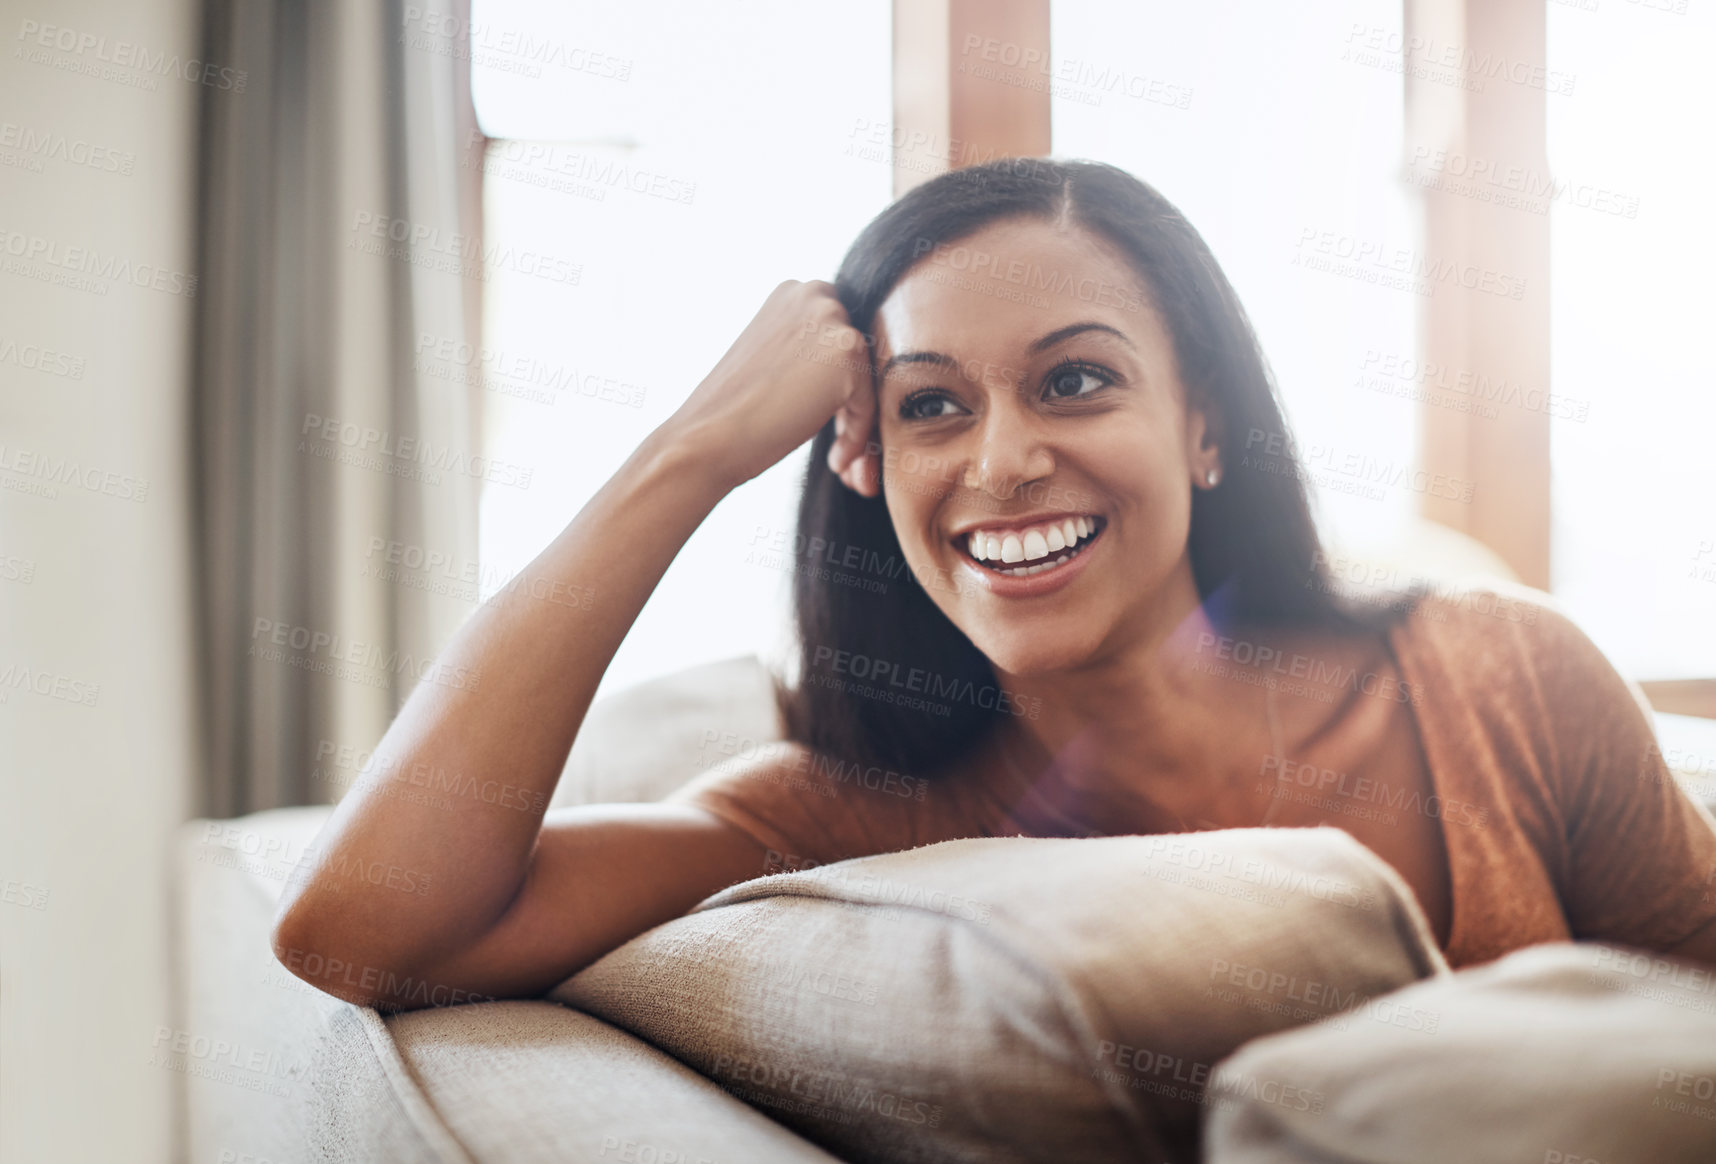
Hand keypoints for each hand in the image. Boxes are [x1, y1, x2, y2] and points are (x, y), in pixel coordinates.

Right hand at [663, 280, 879, 494]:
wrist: (707, 437)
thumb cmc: (733, 411)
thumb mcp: (770, 360)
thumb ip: (806, 351)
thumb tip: (845, 371)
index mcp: (790, 292)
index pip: (838, 335)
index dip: (835, 381)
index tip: (827, 420)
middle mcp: (813, 294)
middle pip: (859, 355)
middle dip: (852, 399)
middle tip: (839, 443)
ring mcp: (831, 320)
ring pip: (866, 381)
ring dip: (855, 422)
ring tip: (838, 457)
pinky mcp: (847, 353)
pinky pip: (869, 403)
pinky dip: (857, 437)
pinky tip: (836, 461)